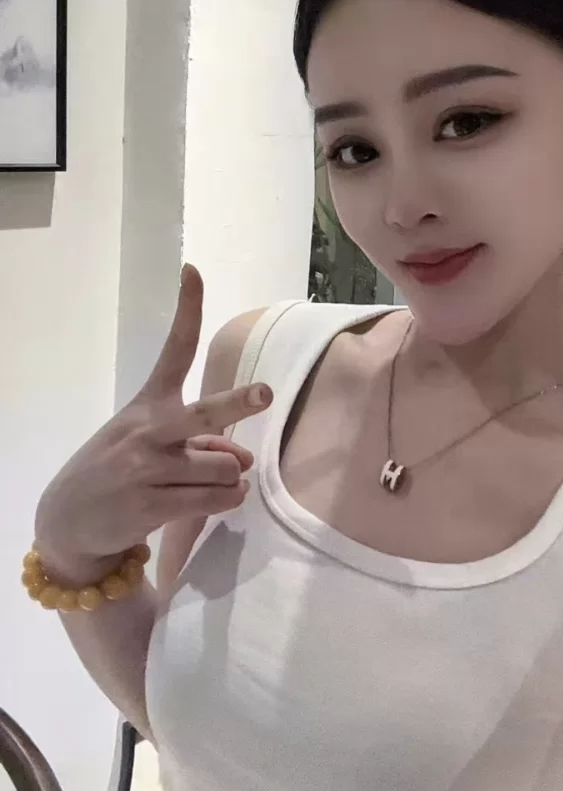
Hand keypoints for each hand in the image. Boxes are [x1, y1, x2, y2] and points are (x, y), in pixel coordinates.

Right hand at [34, 264, 272, 569]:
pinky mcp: (149, 506)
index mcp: (149, 403)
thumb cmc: (122, 471)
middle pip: (202, 415)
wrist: (70, 519)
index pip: (172, 350)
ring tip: (217, 483)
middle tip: (265, 393)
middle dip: (237, 403)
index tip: (193, 271)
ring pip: (222, 468)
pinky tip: (219, 498)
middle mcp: (148, 430)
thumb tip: (244, 462)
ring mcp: (147, 469)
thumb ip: (203, 445)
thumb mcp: (154, 447)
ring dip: (232, 477)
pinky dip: (227, 499)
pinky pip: (212, 499)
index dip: (186, 310)